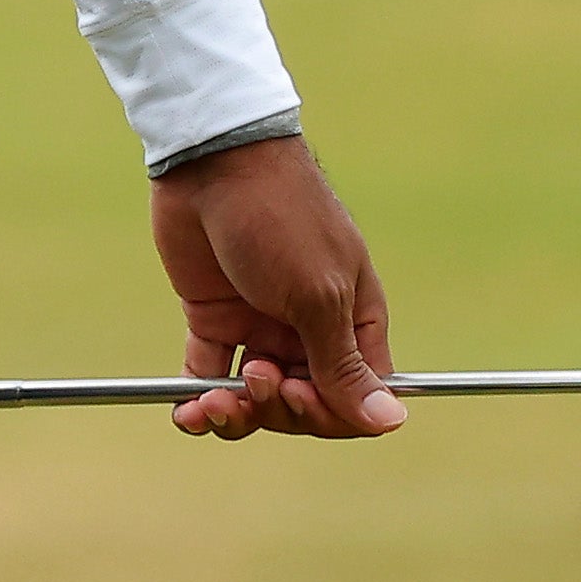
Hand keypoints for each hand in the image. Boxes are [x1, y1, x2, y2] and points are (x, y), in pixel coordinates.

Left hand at [150, 133, 404, 439]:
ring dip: (238, 414)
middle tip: (257, 379)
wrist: (213, 159)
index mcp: (353, 322)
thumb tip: (391, 422)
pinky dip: (199, 401)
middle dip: (279, 410)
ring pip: (257, 399)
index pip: (355, 399)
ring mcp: (261, 325)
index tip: (298, 397)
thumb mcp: (319, 294)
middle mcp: (310, 330)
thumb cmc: (281, 216)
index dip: (328, 414)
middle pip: (305, 405)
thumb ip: (344, 363)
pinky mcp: (215, 318)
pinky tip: (189, 415)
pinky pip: (211, 376)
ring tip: (213, 402)